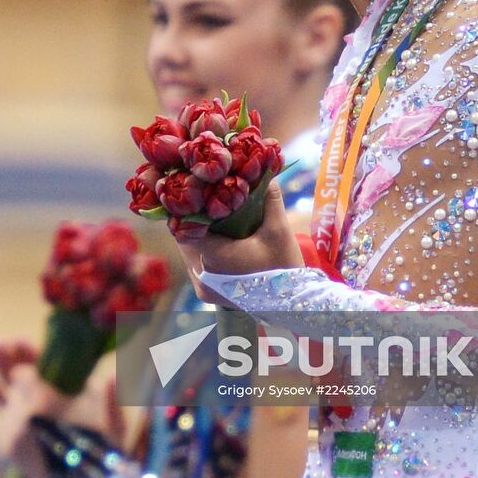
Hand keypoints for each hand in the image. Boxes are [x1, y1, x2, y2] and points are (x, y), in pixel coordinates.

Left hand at [0, 342, 125, 477]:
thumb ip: (110, 392)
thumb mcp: (109, 417)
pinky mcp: (10, 445)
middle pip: (12, 379)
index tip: (20, 339)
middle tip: (1, 342)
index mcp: (44, 401)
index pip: (25, 371)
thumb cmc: (98, 446)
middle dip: (9, 359)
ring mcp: (13, 430)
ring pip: (7, 395)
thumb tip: (114, 374)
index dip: (24, 353)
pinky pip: (0, 416)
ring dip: (3, 374)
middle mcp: (22, 414)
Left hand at [176, 180, 303, 302]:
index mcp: (214, 258)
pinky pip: (197, 265)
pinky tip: (219, 237)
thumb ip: (270, 198)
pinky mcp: (208, 294)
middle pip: (185, 238)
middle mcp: (201, 276)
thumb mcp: (279, 229)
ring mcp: (203, 288)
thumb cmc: (284, 268)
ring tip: (213, 215)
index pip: (186, 227)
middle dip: (195, 219)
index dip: (191, 208)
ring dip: (199, 235)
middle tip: (207, 198)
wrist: (292, 306)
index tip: (201, 190)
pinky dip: (205, 250)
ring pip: (190, 252)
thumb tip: (265, 172)